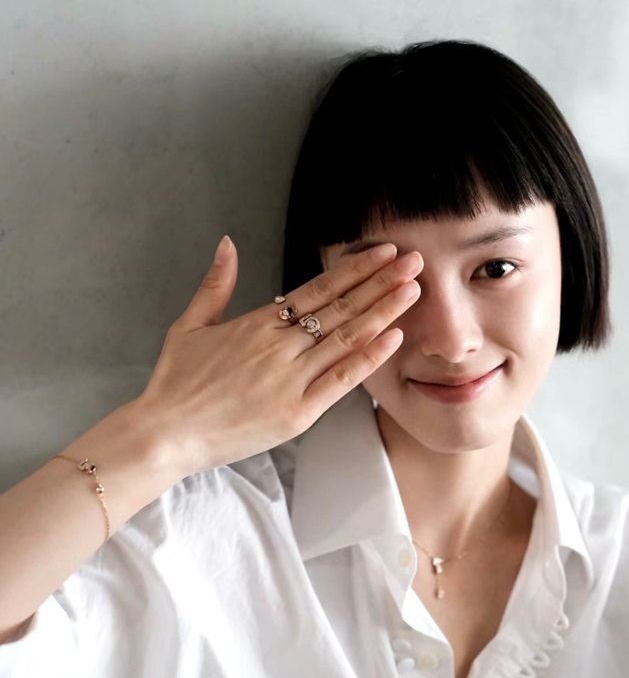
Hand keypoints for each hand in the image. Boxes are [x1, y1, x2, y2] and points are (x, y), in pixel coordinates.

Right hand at [135, 236, 422, 474]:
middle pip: (341, 308)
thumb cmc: (176, 382)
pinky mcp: (296, 413)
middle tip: (414, 262)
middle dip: (381, 283)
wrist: (164, 434)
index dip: (354, 269)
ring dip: (383, 312)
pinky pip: (340, 381)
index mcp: (257, 323)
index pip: (318, 289)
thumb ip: (215, 284)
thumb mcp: (190, 325)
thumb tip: (227, 243)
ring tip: (413, 290)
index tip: (383, 254)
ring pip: (346, 339)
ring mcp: (290, 380)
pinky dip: (368, 359)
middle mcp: (279, 346)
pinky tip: (393, 338)